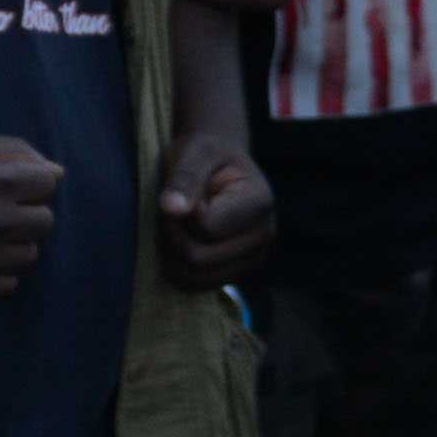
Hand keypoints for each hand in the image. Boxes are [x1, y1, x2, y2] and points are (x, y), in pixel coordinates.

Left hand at [157, 134, 276, 288]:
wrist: (218, 166)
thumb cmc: (205, 153)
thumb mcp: (193, 152)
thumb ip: (184, 178)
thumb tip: (171, 208)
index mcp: (260, 201)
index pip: (206, 226)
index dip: (180, 212)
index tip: (180, 192)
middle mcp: (264, 235)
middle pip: (198, 257)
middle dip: (172, 233)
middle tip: (172, 209)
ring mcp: (254, 258)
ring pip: (194, 276)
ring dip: (172, 251)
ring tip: (178, 223)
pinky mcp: (237, 272)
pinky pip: (196, 284)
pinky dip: (178, 266)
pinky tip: (180, 240)